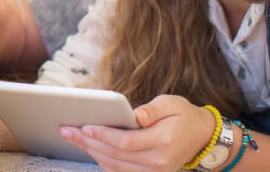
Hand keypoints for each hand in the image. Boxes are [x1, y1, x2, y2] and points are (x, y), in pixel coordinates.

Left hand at [57, 94, 217, 171]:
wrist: (202, 138)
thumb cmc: (184, 116)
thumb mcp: (172, 103)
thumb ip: (153, 109)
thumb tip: (135, 114)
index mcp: (163, 141)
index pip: (127, 142)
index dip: (104, 135)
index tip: (85, 126)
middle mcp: (157, 162)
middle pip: (116, 155)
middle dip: (88, 142)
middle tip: (66, 130)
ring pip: (115, 166)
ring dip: (91, 152)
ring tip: (72, 138)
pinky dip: (103, 162)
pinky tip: (89, 149)